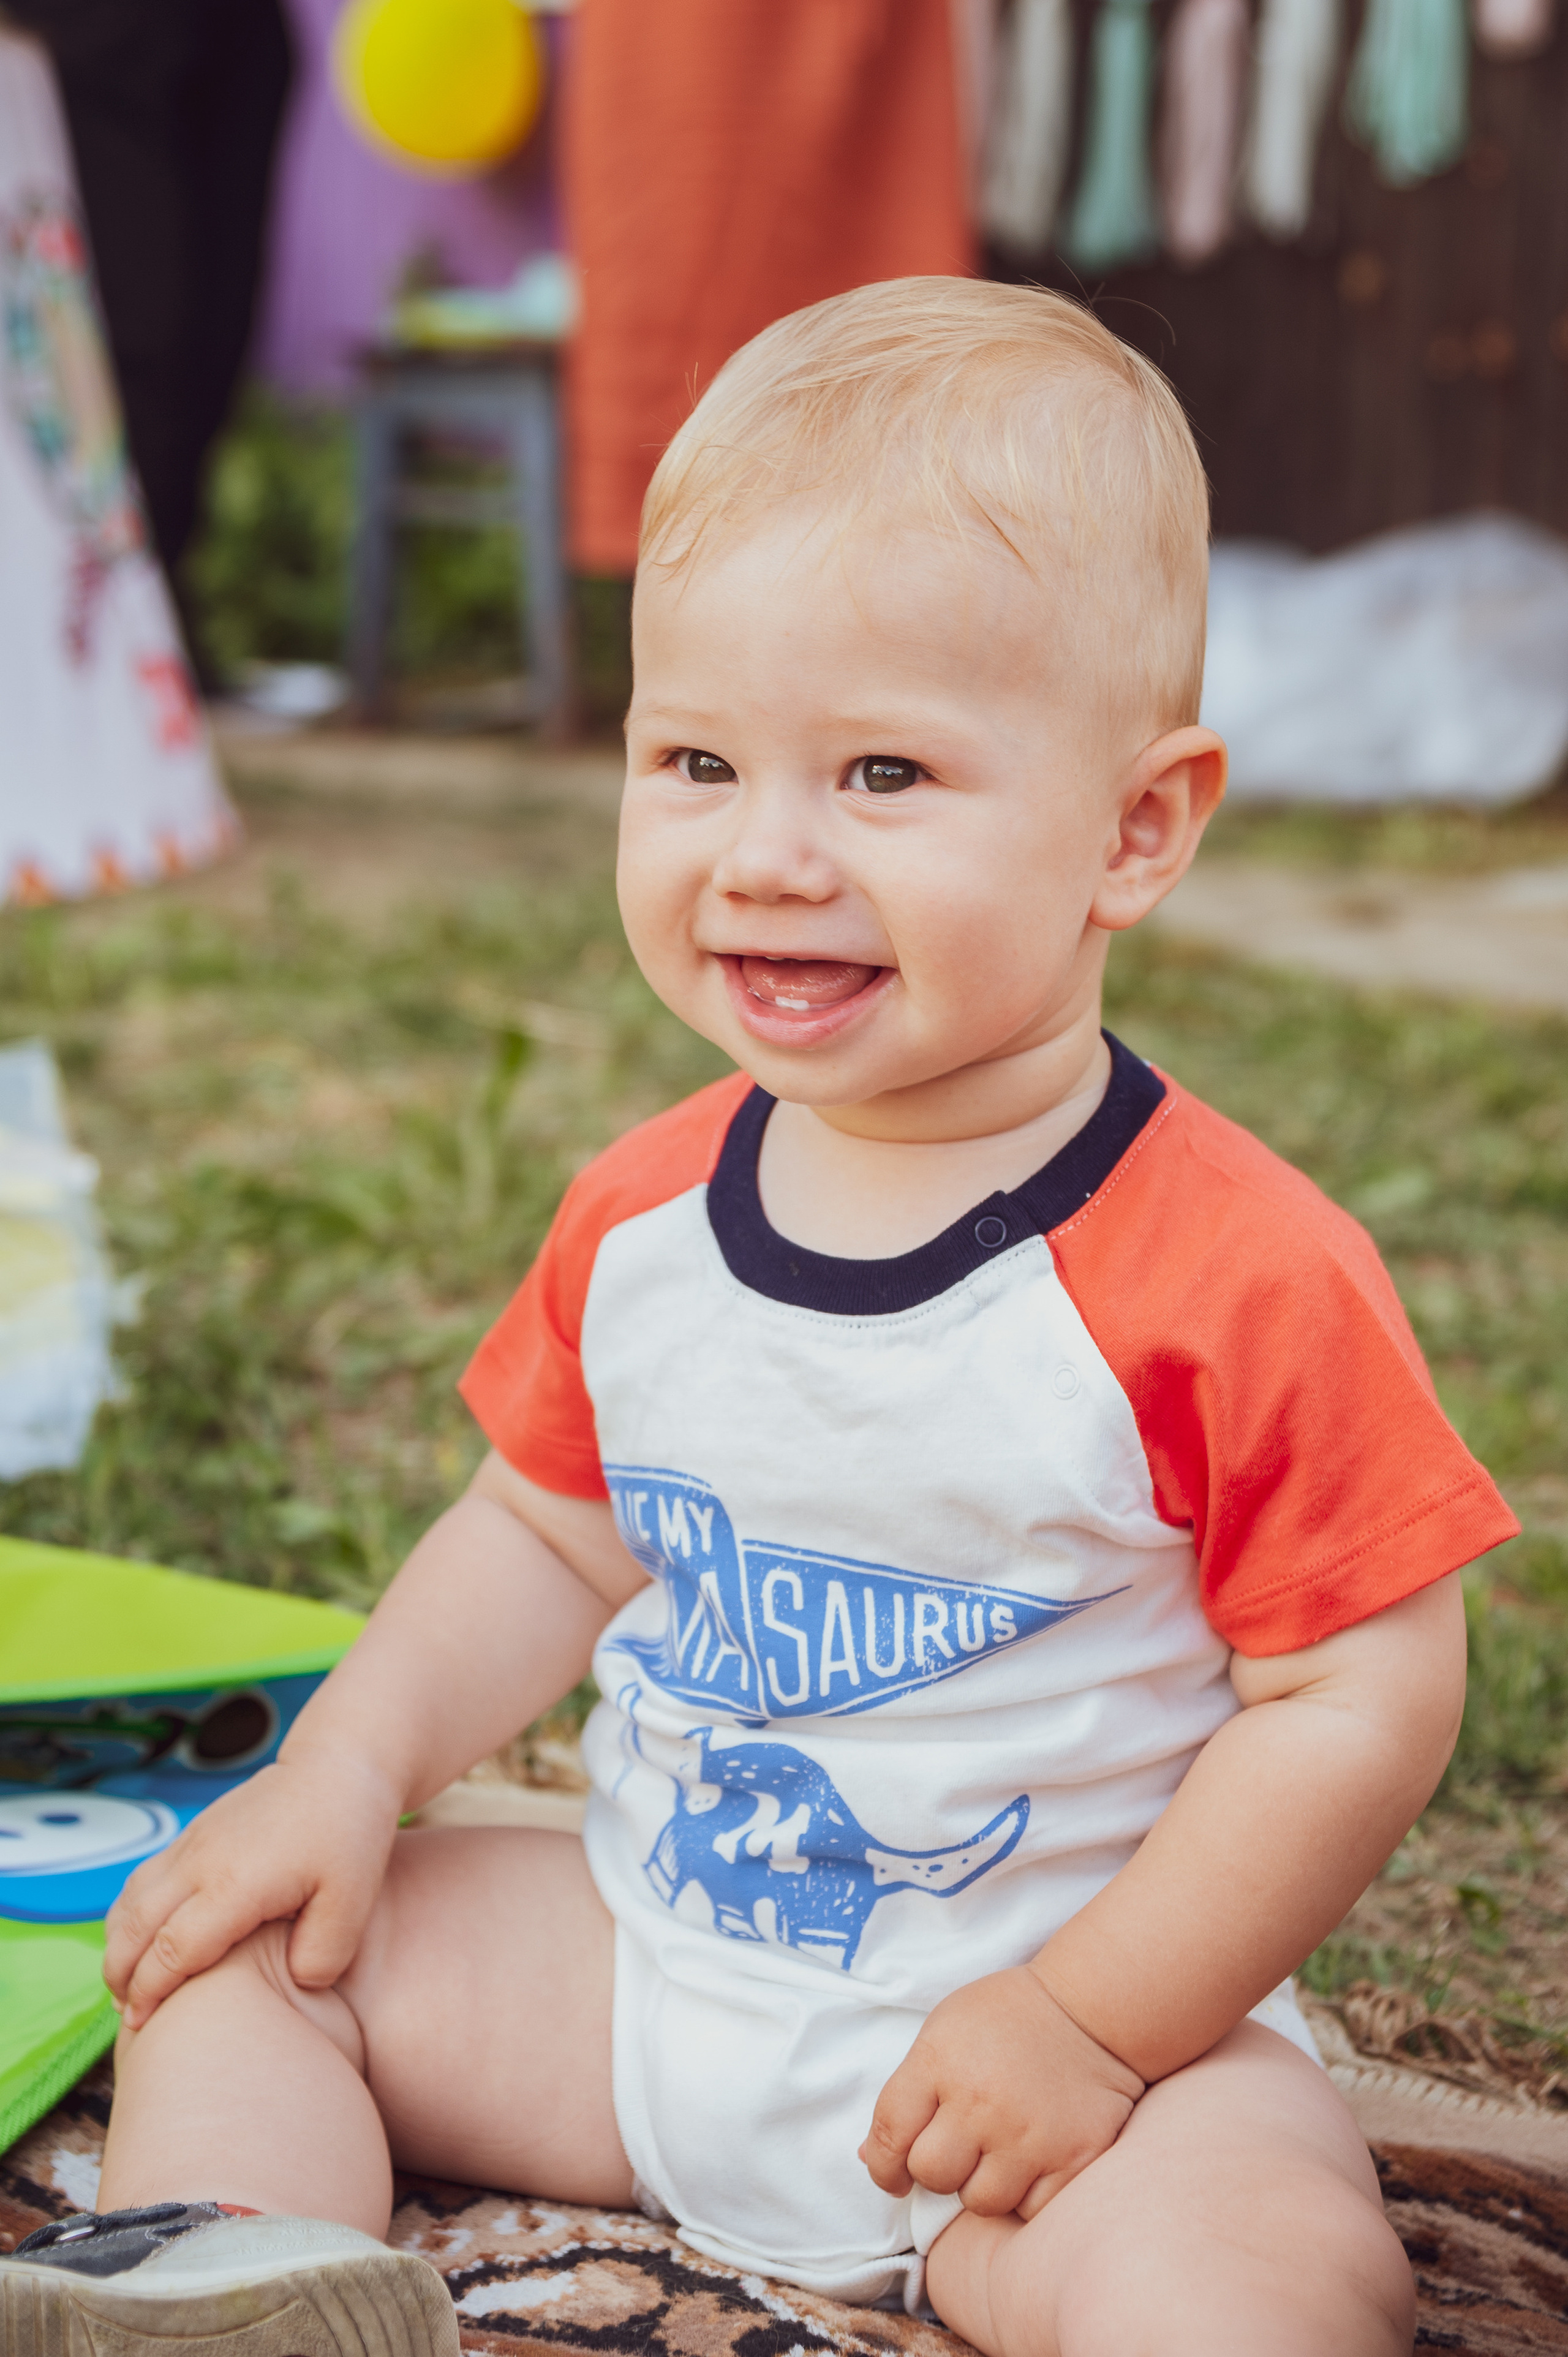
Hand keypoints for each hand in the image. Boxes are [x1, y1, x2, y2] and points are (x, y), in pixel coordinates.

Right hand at [103, 1749, 401, 2030]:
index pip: (173, 1949)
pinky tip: (140, 1937)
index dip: (151, 1991)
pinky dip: (130, 1913)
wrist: (339, 1765)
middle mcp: (202, 1861)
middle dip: (121, 1975)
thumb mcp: (353, 1902)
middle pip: (136, 1927)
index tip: (141, 2023)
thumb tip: (295, 1986)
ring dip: (119, 1943)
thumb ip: (323, 1956)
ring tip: (124, 1983)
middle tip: (127, 2014)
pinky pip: (144, 1876)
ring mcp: (194, 1842)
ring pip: (131, 1899)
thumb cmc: (349, 1833)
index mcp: (236, 1884)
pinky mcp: (195, 1832)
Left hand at [859, 1965, 1144, 2219]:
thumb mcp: (944, 2032)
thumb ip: (906, 2093)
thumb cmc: (1007, 2018)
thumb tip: (871, 2158)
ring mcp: (1028, 2133)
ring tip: (998, 2152)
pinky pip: (1030, 2209)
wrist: (1089, 2010)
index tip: (893, 2173)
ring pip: (980, 2200)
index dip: (882, 2165)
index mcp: (940, 2061)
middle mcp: (980, 2101)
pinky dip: (1026, 2195)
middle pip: (932, 2174)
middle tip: (958, 2150)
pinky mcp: (1072, 2158)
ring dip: (982, 2186)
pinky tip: (1032, 2160)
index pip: (889, 2133)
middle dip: (937, 2170)